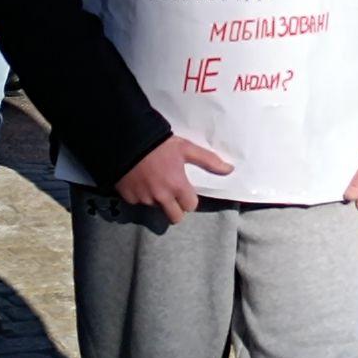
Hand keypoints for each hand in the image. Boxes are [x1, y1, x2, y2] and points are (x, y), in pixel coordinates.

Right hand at [115, 136, 233, 224]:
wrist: (127, 139)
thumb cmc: (160, 144)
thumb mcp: (186, 148)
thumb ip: (208, 160)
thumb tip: (230, 170)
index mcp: (177, 186)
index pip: (190, 206)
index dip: (189, 199)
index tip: (185, 190)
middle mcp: (161, 197)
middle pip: (174, 217)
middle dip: (175, 209)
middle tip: (171, 194)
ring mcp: (143, 199)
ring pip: (156, 208)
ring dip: (157, 199)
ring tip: (153, 180)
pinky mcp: (128, 198)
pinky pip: (138, 202)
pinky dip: (140, 195)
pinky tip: (139, 180)